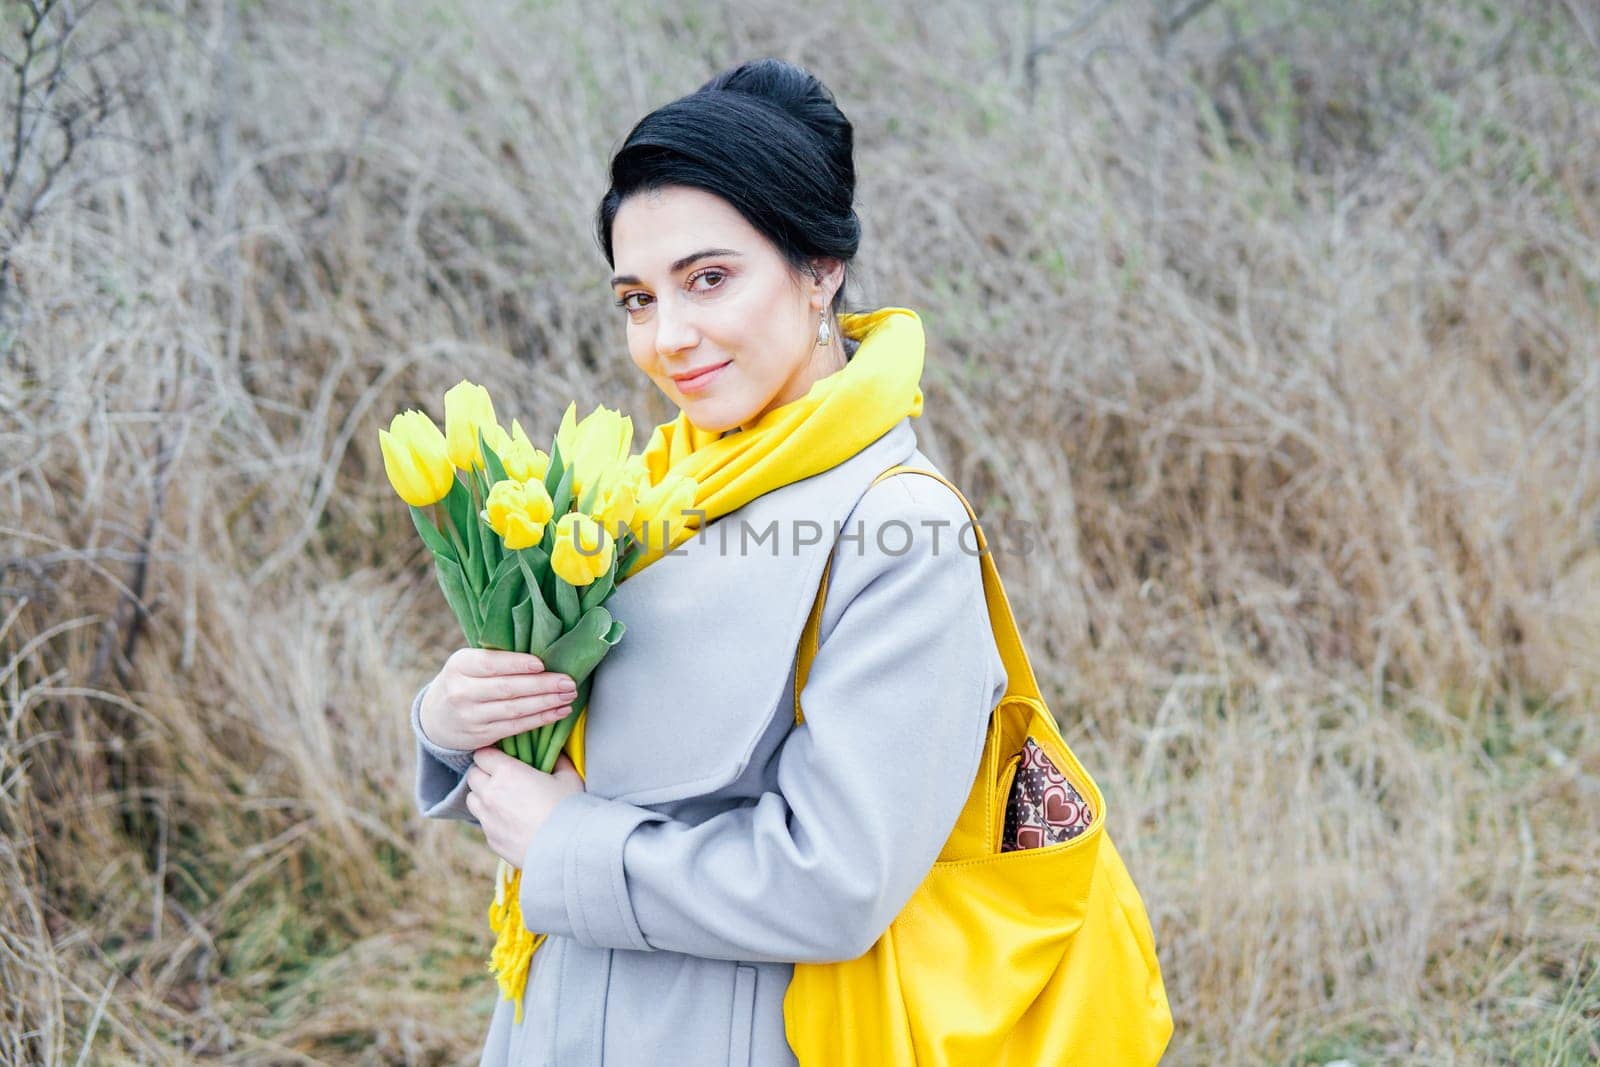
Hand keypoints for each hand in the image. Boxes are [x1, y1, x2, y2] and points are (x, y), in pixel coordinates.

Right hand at [418, 648, 577, 750]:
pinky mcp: (481, 735)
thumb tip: (542, 650)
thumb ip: (495, 658)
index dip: (517, 664)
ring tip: (568, 696)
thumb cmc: (463, 681)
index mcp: (459, 666)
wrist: (436, 717)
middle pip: (507, 688)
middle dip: (542, 685)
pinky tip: (559, 712)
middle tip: (568, 681)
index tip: (542, 664)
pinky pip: (516, 727)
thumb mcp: (467, 664)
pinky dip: (541, 719)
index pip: (490, 664)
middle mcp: (461, 692)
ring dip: (546, 703)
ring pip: (515, 710)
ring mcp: (471, 716)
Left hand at [465, 748, 584, 865]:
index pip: (482, 755)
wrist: (567, 850)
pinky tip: (511, 821)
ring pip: (472, 800)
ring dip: (482, 796)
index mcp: (506, 773)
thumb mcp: (568, 777)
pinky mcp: (491, 840)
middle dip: (484, 773)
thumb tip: (553, 755)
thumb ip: (557, 761)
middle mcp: (490, 794)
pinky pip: (484, 823)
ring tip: (502, 799)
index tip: (502, 757)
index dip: (491, 754)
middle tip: (501, 777)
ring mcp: (488, 819)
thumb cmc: (569, 809)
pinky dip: (492, 819)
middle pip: (472, 776)